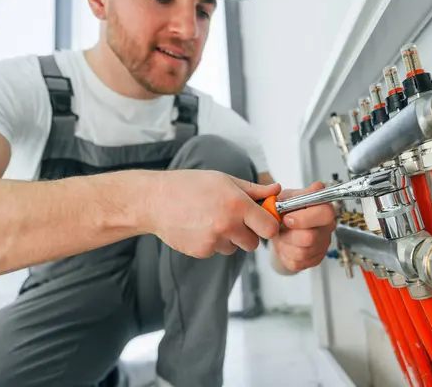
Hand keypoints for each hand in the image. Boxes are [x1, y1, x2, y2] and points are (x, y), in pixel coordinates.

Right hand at [144, 169, 281, 257]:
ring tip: (211, 220)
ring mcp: (214, 241)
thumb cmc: (189, 186)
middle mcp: (228, 225)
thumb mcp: (224, 180)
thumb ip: (253, 189)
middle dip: (248, 234)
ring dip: (228, 238)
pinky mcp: (201, 251)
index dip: (268, 226)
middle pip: (254, 243)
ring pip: (234, 248)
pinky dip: (212, 243)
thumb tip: (276, 190)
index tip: (263, 221)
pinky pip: (216, 251)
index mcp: (237, 204)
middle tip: (234, 220)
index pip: (270, 228)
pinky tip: (199, 227)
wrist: (155, 201)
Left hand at [271, 182, 336, 271]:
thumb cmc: (285, 211)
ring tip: (282, 236)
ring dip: (285, 244)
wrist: (278, 229)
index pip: (325, 214)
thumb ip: (299, 193)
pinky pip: (297, 263)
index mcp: (324, 209)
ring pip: (301, 252)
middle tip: (281, 227)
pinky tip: (285, 245)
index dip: (303, 218)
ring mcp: (322, 245)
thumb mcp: (288, 197)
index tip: (287, 217)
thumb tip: (317, 187)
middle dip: (288, 234)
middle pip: (310, 238)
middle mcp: (327, 227)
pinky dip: (285, 255)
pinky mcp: (315, 259)